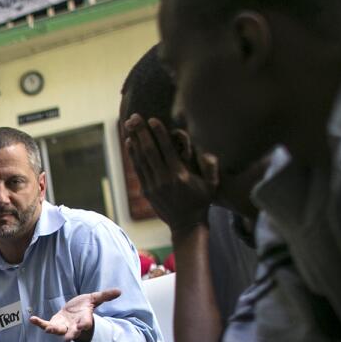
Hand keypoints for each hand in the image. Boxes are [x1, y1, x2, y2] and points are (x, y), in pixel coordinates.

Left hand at [28, 289, 121, 341]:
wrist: (74, 312)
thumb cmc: (84, 307)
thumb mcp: (95, 299)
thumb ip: (105, 296)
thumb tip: (120, 291)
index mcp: (84, 319)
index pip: (85, 322)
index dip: (84, 324)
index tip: (84, 326)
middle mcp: (73, 325)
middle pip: (72, 332)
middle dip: (70, 335)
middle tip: (67, 340)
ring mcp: (63, 326)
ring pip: (58, 330)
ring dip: (53, 330)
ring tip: (48, 329)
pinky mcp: (54, 324)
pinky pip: (45, 324)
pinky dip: (39, 323)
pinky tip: (32, 320)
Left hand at [124, 114, 217, 239]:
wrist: (186, 224)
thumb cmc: (201, 201)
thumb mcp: (212, 185)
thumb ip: (211, 167)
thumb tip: (208, 152)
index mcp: (180, 175)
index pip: (166, 150)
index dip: (158, 133)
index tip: (152, 119)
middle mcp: (164, 179)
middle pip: (149, 151)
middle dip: (141, 133)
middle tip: (134, 117)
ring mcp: (153, 186)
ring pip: (140, 159)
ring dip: (134, 141)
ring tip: (128, 125)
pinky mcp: (146, 191)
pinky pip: (138, 169)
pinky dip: (132, 155)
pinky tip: (129, 143)